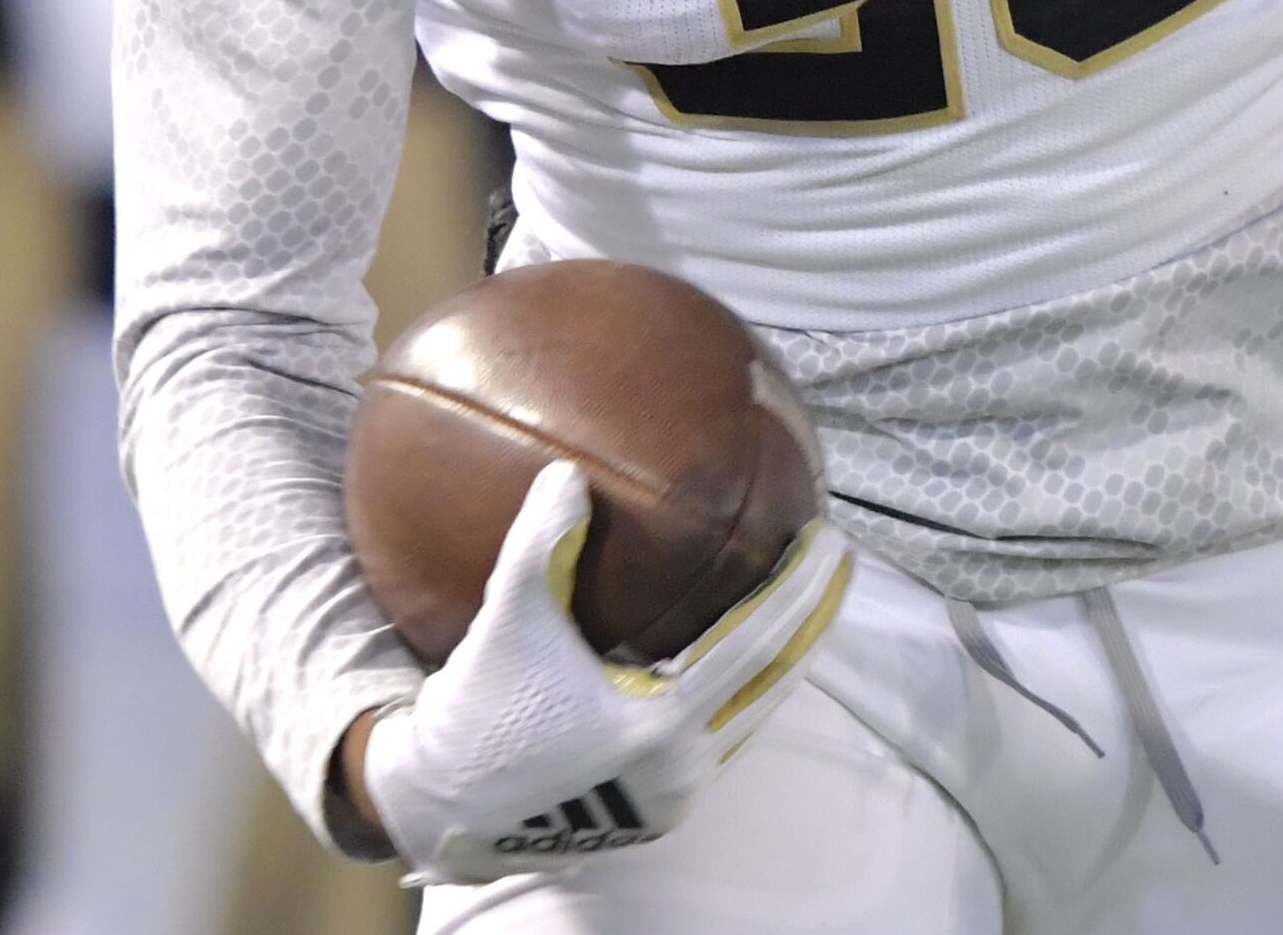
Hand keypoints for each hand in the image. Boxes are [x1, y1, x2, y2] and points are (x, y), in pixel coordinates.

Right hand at [356, 460, 849, 883]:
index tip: (831, 538)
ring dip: (784, 654)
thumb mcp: (507, 623)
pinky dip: (746, 687)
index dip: (801, 589)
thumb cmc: (478, 712)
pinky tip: (747, 648)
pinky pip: (725, 737)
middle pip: (776, 681)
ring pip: (755, 713)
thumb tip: (568, 472)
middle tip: (837, 557)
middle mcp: (682, 766)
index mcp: (661, 724)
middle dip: (815, 617)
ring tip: (806, 597)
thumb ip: (540, 546)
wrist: (445, 809)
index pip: (758, 644)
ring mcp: (676, 794)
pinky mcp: (660, 808)